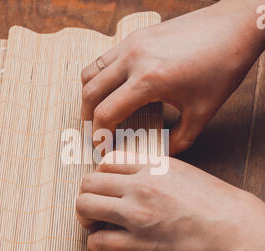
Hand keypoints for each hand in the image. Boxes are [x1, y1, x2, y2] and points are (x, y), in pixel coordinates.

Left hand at [76, 151, 264, 250]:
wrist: (237, 232)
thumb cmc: (216, 203)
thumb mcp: (184, 173)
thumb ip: (156, 172)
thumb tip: (134, 177)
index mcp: (153, 167)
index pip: (106, 161)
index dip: (99, 174)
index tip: (103, 185)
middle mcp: (140, 186)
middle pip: (89, 182)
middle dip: (85, 193)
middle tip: (94, 204)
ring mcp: (137, 215)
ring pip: (85, 206)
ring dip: (83, 216)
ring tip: (93, 222)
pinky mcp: (140, 244)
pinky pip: (99, 241)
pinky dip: (94, 243)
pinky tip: (103, 242)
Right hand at [81, 0, 263, 153]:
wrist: (234, 27)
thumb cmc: (222, 68)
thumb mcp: (202, 113)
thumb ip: (179, 140)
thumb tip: (160, 153)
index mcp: (148, 80)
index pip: (106, 112)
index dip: (100, 136)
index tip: (102, 148)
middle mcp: (133, 58)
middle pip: (90, 92)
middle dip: (88, 119)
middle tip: (96, 134)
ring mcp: (132, 43)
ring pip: (91, 72)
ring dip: (89, 96)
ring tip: (97, 113)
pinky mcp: (136, 36)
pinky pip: (104, 59)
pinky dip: (99, 78)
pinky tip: (112, 90)